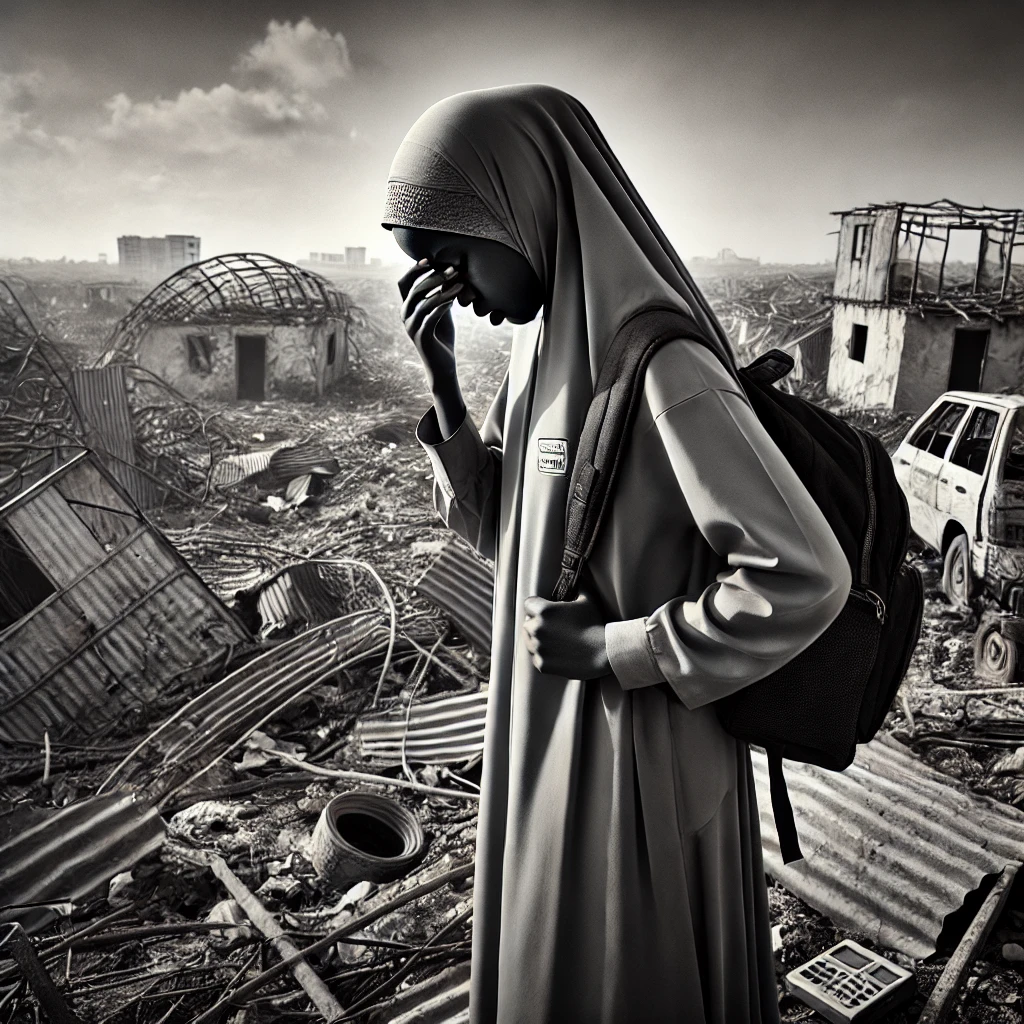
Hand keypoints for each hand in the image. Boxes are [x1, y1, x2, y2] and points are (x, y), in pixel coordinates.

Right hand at [398, 260, 464, 388]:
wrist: (442, 365)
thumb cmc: (442, 337)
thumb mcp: (442, 311)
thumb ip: (441, 294)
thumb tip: (449, 272)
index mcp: (407, 307)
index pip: (404, 283)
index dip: (414, 269)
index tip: (430, 260)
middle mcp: (405, 316)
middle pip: (415, 289)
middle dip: (434, 277)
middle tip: (453, 270)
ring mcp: (411, 327)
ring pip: (425, 302)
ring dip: (443, 291)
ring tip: (460, 285)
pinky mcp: (421, 337)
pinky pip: (431, 317)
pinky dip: (443, 306)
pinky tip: (455, 300)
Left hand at [522, 591, 611, 679]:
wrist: (603, 652)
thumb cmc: (595, 624)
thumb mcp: (587, 600)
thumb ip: (578, 586)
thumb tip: (579, 576)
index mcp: (544, 611)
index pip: (528, 604)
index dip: (537, 606)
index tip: (545, 611)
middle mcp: (536, 628)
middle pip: (527, 623)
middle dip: (536, 624)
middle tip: (552, 628)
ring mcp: (538, 648)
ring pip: (529, 641)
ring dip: (537, 640)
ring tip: (553, 641)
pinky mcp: (542, 664)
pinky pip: (536, 658)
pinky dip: (544, 656)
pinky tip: (557, 654)